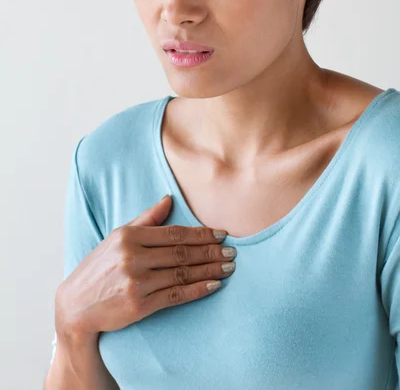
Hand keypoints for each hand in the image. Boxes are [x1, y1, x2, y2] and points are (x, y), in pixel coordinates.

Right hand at [55, 195, 236, 339]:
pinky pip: (176, 295)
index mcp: (129, 236)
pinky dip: (198, 289)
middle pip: (182, 252)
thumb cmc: (99, 267)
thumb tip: (169, 198)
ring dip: (210, 269)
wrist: (76, 305)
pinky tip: (214, 285)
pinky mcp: (139, 305)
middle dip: (211, 251)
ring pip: (182, 273)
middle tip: (232, 251)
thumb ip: (146, 218)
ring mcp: (136, 282)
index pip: (175, 233)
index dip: (201, 233)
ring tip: (229, 267)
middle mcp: (132, 257)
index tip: (222, 233)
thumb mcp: (117, 237)